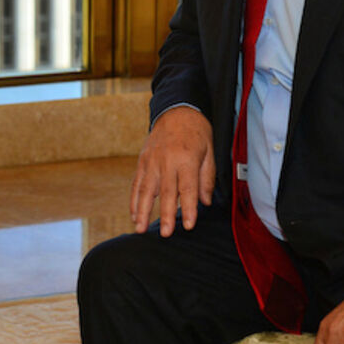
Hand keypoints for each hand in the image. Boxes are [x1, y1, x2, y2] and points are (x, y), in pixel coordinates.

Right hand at [130, 107, 214, 235]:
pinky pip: (136, 183)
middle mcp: (167, 161)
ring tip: (140, 228)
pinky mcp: (142, 161)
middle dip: (164, 215)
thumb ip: (206, 177)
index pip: (188, 188)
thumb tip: (205, 202)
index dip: (188, 208)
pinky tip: (133, 214)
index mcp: (186, 159)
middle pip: (165, 192)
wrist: (176, 110)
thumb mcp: (209, 151)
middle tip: (165, 233)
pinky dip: (133, 200)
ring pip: (145, 190)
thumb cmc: (196, 131)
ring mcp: (152, 161)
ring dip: (142, 211)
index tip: (188, 225)